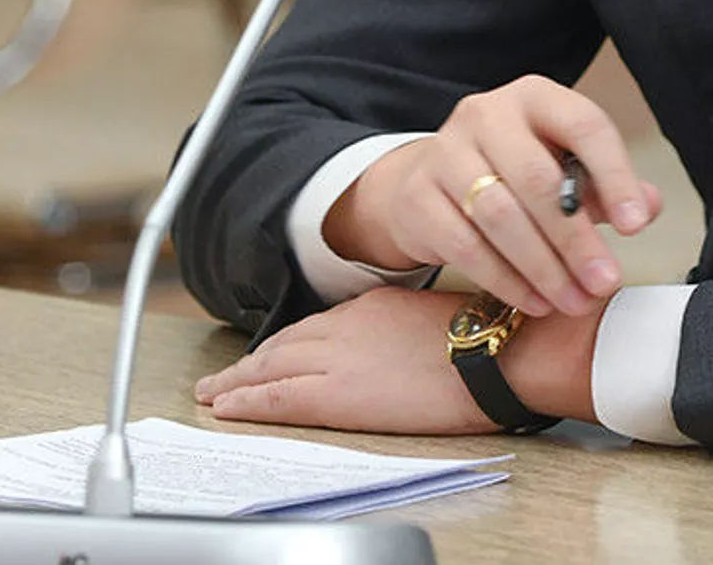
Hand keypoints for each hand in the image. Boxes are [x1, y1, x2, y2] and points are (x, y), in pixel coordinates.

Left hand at [194, 286, 600, 432]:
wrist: (496, 351)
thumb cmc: (484, 338)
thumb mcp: (438, 319)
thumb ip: (406, 330)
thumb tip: (405, 349)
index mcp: (373, 306)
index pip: (316, 327)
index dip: (285, 346)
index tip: (267, 356)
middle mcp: (347, 325)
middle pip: (285, 345)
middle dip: (251, 363)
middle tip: (222, 378)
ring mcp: (338, 357)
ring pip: (271, 368)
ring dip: (238, 381)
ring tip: (215, 393)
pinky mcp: (336, 394)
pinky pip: (275, 398)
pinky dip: (246, 401)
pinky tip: (227, 407)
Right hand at [325, 75, 663, 320]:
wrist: (425, 182)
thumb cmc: (510, 171)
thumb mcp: (560, 164)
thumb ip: (603, 184)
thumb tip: (650, 205)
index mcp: (535, 97)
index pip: (584, 125)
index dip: (615, 176)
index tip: (636, 226)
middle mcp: (487, 114)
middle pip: (538, 179)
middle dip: (577, 239)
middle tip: (604, 282)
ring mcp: (446, 153)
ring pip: (501, 216)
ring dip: (544, 268)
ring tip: (574, 301)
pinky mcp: (419, 197)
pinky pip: (466, 246)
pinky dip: (506, 280)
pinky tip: (534, 301)